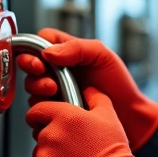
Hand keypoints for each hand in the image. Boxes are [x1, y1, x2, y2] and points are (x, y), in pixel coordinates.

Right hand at [17, 28, 157, 149]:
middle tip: (43, 75)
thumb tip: (48, 52)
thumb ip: (77, 47)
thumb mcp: (102, 56)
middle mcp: (57, 70)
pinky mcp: (54, 110)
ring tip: (54, 92)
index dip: (34, 48)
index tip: (41, 58)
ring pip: (31, 86)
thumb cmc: (119, 84)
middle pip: (29, 64)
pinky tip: (55, 108)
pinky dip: (42, 107)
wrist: (128, 116)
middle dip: (32, 69)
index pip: (40, 40)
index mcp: (67, 51)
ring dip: (38, 88)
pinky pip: (37, 108)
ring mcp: (55, 91)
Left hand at [26, 87, 149, 156]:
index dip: (40, 116)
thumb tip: (88, 88)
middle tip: (72, 148)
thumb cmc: (113, 153)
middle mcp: (50, 135)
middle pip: (40, 133)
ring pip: (41, 154)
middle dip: (52, 138)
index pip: (36, 110)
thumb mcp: (110, 117)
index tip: (44, 121)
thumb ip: (96, 97)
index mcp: (64, 117)